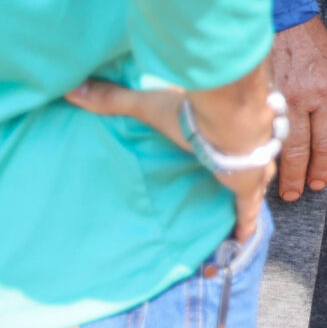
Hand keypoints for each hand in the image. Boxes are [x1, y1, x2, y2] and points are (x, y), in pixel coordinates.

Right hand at [68, 58, 276, 240]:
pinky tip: (241, 239)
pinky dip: (244, 225)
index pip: (222, 133)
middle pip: (242, 156)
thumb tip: (73, 88)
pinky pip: (247, 213)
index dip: (220, 138)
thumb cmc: (194, 113)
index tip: (216, 143)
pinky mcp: (248, 190)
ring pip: (253, 180)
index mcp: (218, 125)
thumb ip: (114, 99)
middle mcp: (239, 145)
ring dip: (249, 188)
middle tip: (231, 173)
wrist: (233, 125)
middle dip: (240, 164)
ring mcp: (248, 169)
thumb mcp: (150, 105)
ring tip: (240, 200)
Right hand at [270, 17, 326, 203]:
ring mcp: (274, 98)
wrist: (279, 12)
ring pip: (277, 143)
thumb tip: (316, 127)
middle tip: (297, 194)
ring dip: (278, 169)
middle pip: (302, 149)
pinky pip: (257, 126)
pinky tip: (256, 160)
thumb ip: (323, 97)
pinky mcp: (253, 95)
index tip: (319, 181)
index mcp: (326, 92)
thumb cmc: (307, 38)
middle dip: (299, 176)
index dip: (324, 164)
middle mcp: (302, 99)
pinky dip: (258, 146)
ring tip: (277, 188)